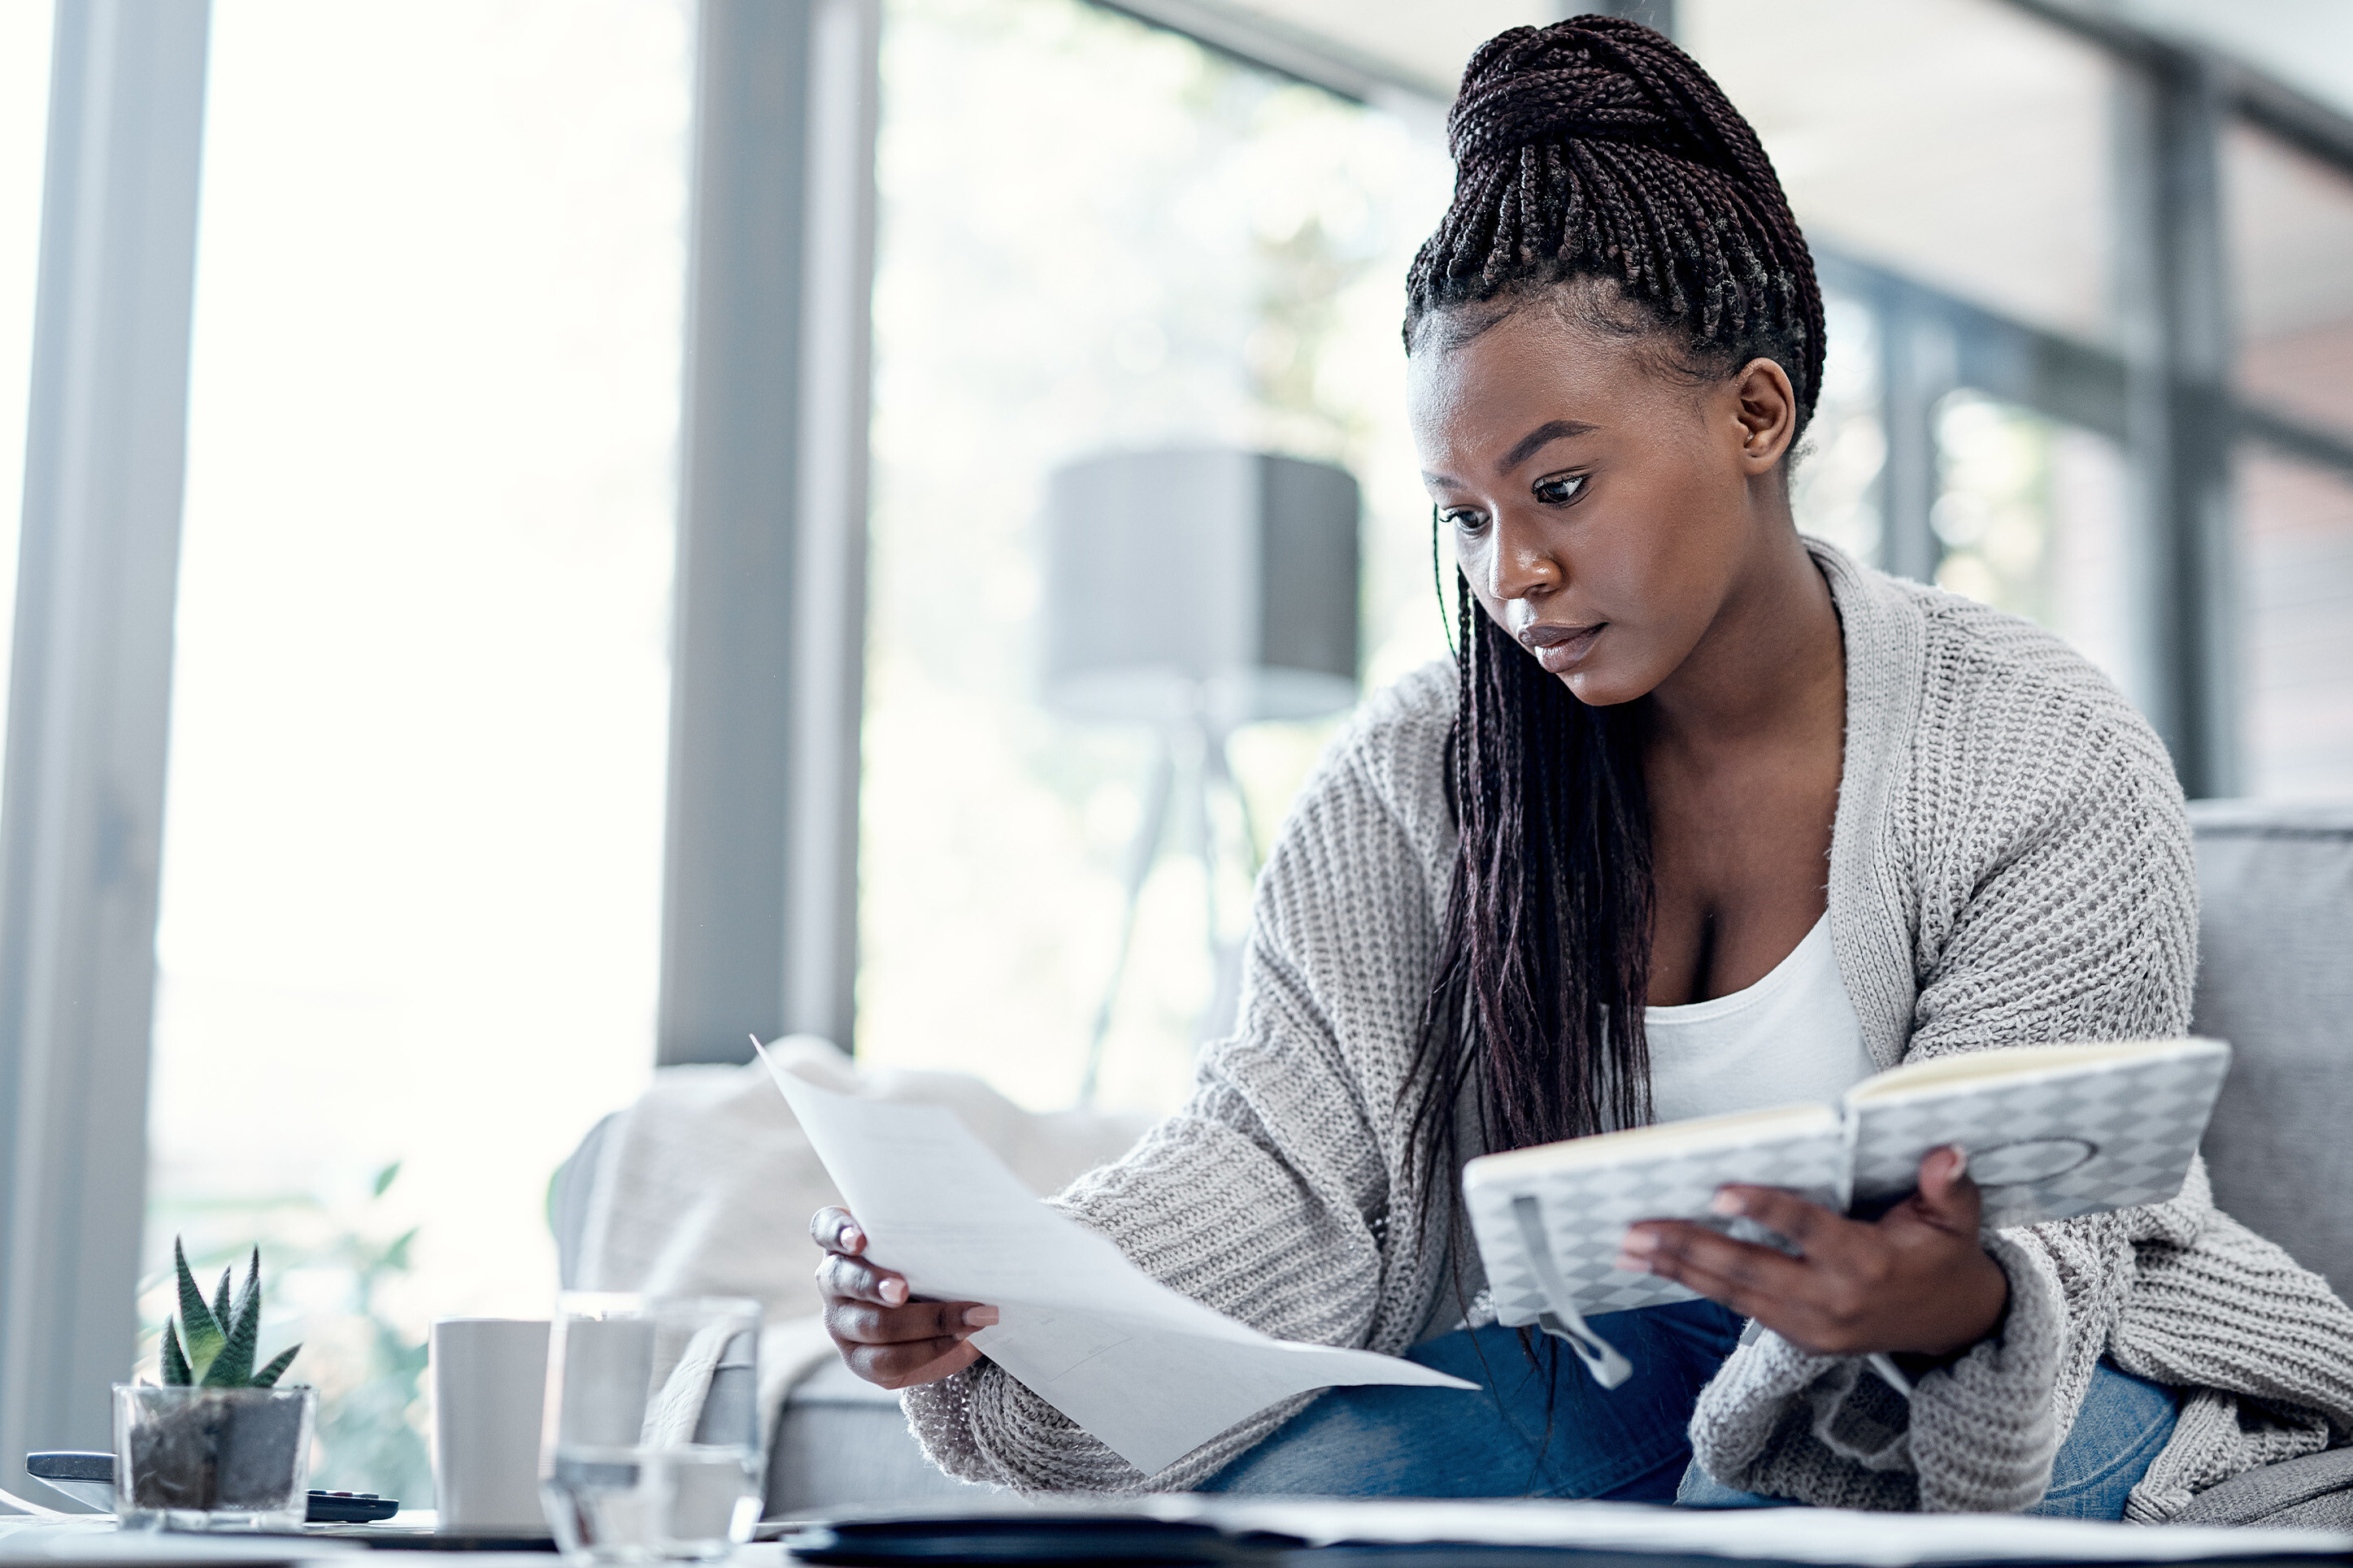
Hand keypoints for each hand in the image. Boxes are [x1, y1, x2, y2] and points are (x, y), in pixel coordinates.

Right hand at [812, 1207, 998, 1387]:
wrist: (940, 1318)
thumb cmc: (932, 1268)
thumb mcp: (930, 1249)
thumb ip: (935, 1241)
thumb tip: (978, 1241)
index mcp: (844, 1243)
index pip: (825, 1228)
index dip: (838, 1232)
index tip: (859, 1239)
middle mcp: (834, 1281)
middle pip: (843, 1278)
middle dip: (875, 1285)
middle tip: (903, 1290)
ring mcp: (841, 1322)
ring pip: (870, 1325)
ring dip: (923, 1322)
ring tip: (965, 1318)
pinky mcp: (857, 1359)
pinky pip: (886, 1360)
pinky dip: (928, 1349)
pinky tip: (959, 1339)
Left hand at [1618, 1145, 2008, 1359]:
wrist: (1952, 1326)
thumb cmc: (1945, 1257)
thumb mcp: (1958, 1221)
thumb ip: (1949, 1187)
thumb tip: (1947, 1152)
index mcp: (1867, 1264)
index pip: (1808, 1231)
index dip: (1765, 1210)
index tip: (1721, 1190)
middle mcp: (1832, 1301)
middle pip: (1750, 1271)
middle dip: (1690, 1247)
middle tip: (1638, 1227)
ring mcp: (1812, 1327)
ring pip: (1733, 1294)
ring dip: (1677, 1269)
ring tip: (1628, 1247)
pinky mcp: (1798, 1339)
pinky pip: (1739, 1307)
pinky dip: (1696, 1285)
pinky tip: (1656, 1267)